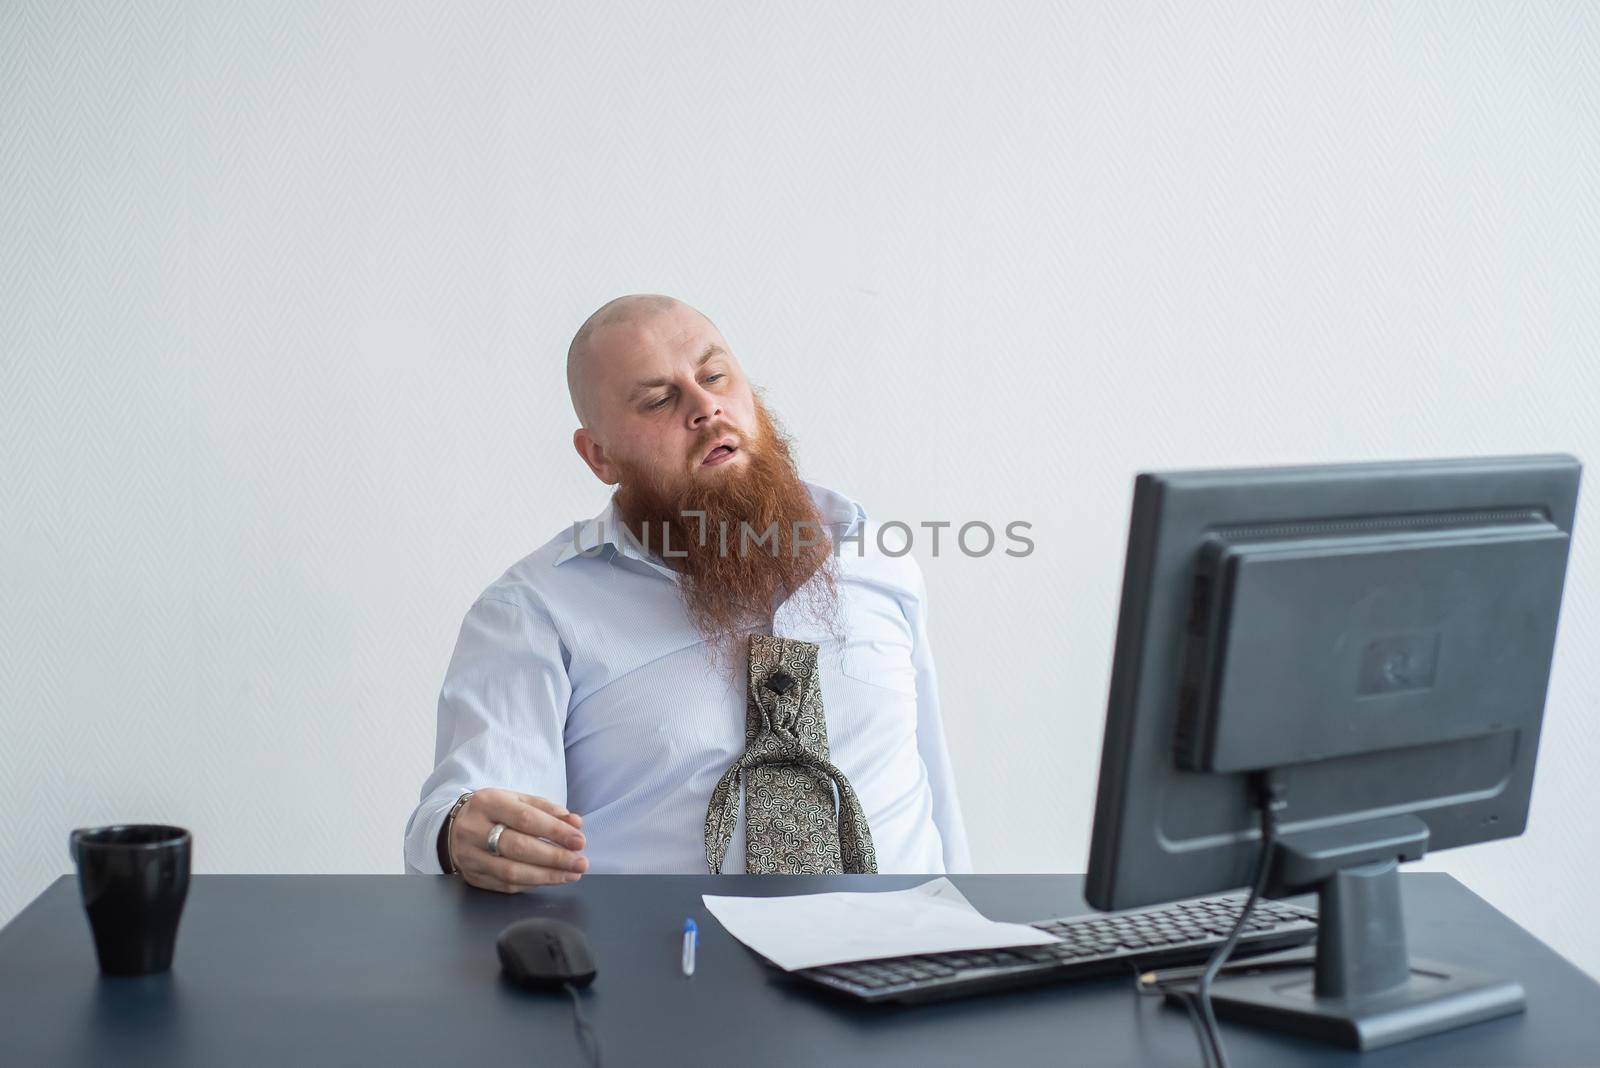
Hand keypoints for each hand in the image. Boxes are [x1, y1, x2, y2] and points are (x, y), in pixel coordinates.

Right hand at [450, 789, 588, 892]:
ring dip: (547, 875)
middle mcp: (474, 830)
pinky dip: (533, 883)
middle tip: (580, 862)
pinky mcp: (473, 877)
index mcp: (488, 803)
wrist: (454, 827)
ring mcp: (471, 856)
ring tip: (571, 874)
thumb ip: (546, 809)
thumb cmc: (493, 812)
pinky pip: (506, 885)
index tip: (579, 840)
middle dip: (555, 857)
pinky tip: (551, 879)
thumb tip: (575, 823)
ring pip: (512, 872)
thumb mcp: (517, 799)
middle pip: (519, 848)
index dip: (555, 831)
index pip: (526, 819)